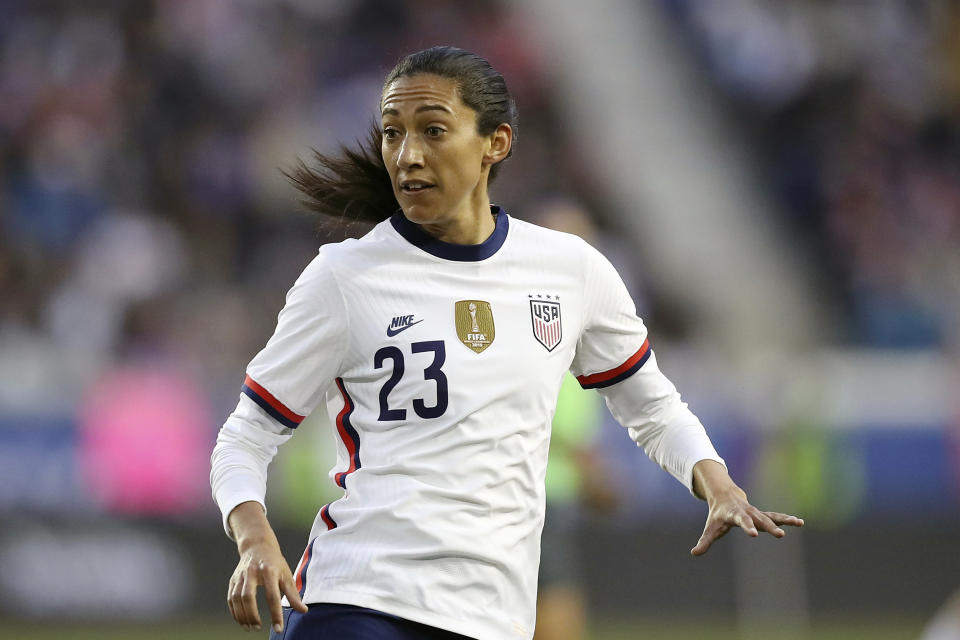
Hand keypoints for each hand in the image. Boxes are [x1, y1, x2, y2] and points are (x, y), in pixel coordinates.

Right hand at [227, 502, 308, 631]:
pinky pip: (230, 598)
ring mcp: (241, 575)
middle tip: (258, 628)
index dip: (276, 614)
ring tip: (249, 627)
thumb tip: (303, 610)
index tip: (278, 628)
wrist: (257, 546)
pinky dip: (234, 611)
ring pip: (236, 598)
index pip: (272, 596)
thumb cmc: (275, 562)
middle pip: (248, 596)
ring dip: (241, 615)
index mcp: (269, 571)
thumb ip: (293, 594)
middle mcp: (252, 572)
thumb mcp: (286, 574)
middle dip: (252, 615)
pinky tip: (241, 619)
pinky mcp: (233, 579)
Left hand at [689, 460, 803, 555]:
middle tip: (781, 535)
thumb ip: (705, 540)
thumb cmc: (717, 514)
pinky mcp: (763, 515)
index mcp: (735, 515)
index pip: (741, 521)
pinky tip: (800, 522)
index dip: (747, 527)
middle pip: (760, 519)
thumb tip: (694, 553)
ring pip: (772, 516)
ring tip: (799, 522)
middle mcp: (748, 512)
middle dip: (770, 527)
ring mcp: (757, 513)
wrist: (725, 496)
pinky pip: (776, 517)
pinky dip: (787, 519)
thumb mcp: (711, 527)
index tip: (754, 534)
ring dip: (785, 520)